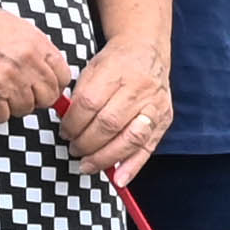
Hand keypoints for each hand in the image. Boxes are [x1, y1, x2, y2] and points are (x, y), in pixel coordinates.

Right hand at [0, 0, 73, 122]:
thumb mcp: (12, 26)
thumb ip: (33, 48)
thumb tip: (45, 70)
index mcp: (36, 43)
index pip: (62, 77)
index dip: (51, 86)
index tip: (39, 87)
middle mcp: (26, 62)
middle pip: (47, 98)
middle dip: (32, 99)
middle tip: (14, 92)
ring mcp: (8, 80)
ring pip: (24, 109)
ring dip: (9, 106)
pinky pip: (1, 116)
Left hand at [61, 32, 171, 183]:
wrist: (146, 49)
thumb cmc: (115, 62)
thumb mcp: (92, 69)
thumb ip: (80, 96)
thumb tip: (68, 128)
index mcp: (115, 71)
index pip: (89, 103)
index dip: (73, 123)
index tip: (64, 132)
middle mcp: (138, 88)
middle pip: (108, 123)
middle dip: (86, 143)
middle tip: (74, 150)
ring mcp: (154, 105)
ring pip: (129, 138)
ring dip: (105, 157)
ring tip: (88, 165)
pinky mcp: (164, 119)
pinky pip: (148, 147)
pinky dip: (132, 166)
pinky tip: (119, 180)